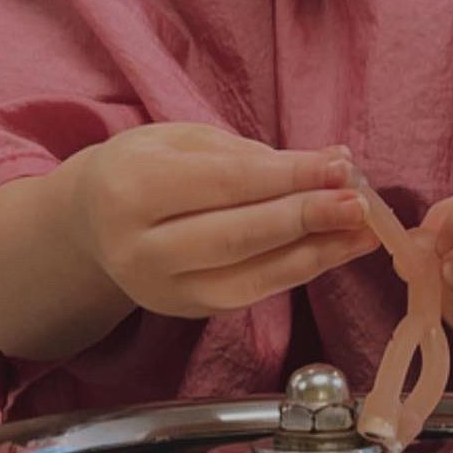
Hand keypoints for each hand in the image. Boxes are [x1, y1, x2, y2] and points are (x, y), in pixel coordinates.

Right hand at [70, 123, 377, 316]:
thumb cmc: (145, 167)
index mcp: (131, 188)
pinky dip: (297, 271)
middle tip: (359, 203)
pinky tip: (333, 250)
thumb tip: (333, 160)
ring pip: (249, 278)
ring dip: (314, 255)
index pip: (226, 184)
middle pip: (236, 236)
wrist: (90, 221)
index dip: (289, 176)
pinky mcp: (186, 310)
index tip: (341, 165)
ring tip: (362, 232)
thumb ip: (255, 154)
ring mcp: (160, 289)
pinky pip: (251, 293)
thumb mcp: (185, 141)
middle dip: (306, 219)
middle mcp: (139, 248)